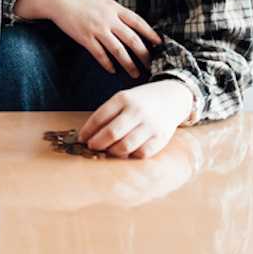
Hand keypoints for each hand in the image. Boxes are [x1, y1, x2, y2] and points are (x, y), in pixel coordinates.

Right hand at [21, 0, 161, 77]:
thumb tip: (131, 24)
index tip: (160, 44)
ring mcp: (96, 29)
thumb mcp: (103, 0)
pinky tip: (112, 70)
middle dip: (144, 55)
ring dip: (128, 64)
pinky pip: (99, 54)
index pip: (139, 22)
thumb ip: (117, 11)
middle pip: (132, 40)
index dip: (151, 34)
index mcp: (115, 8)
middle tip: (151, 65)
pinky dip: (107, 63)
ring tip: (135, 74)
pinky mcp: (84, 38)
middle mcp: (108, 19)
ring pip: (118, 50)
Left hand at [78, 79, 194, 158]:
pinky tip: (126, 152)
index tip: (81, 138)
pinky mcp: (161, 138)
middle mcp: (137, 111)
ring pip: (125, 146)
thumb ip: (107, 114)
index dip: (87, 131)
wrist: (171, 97)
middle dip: (97, 144)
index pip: (99, 118)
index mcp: (123, 99)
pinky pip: (141, 154)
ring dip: (112, 152)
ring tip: (108, 150)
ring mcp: (150, 125)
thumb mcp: (122, 99)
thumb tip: (88, 135)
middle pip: (111, 134)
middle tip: (93, 147)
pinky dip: (131, 156)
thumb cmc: (140, 101)